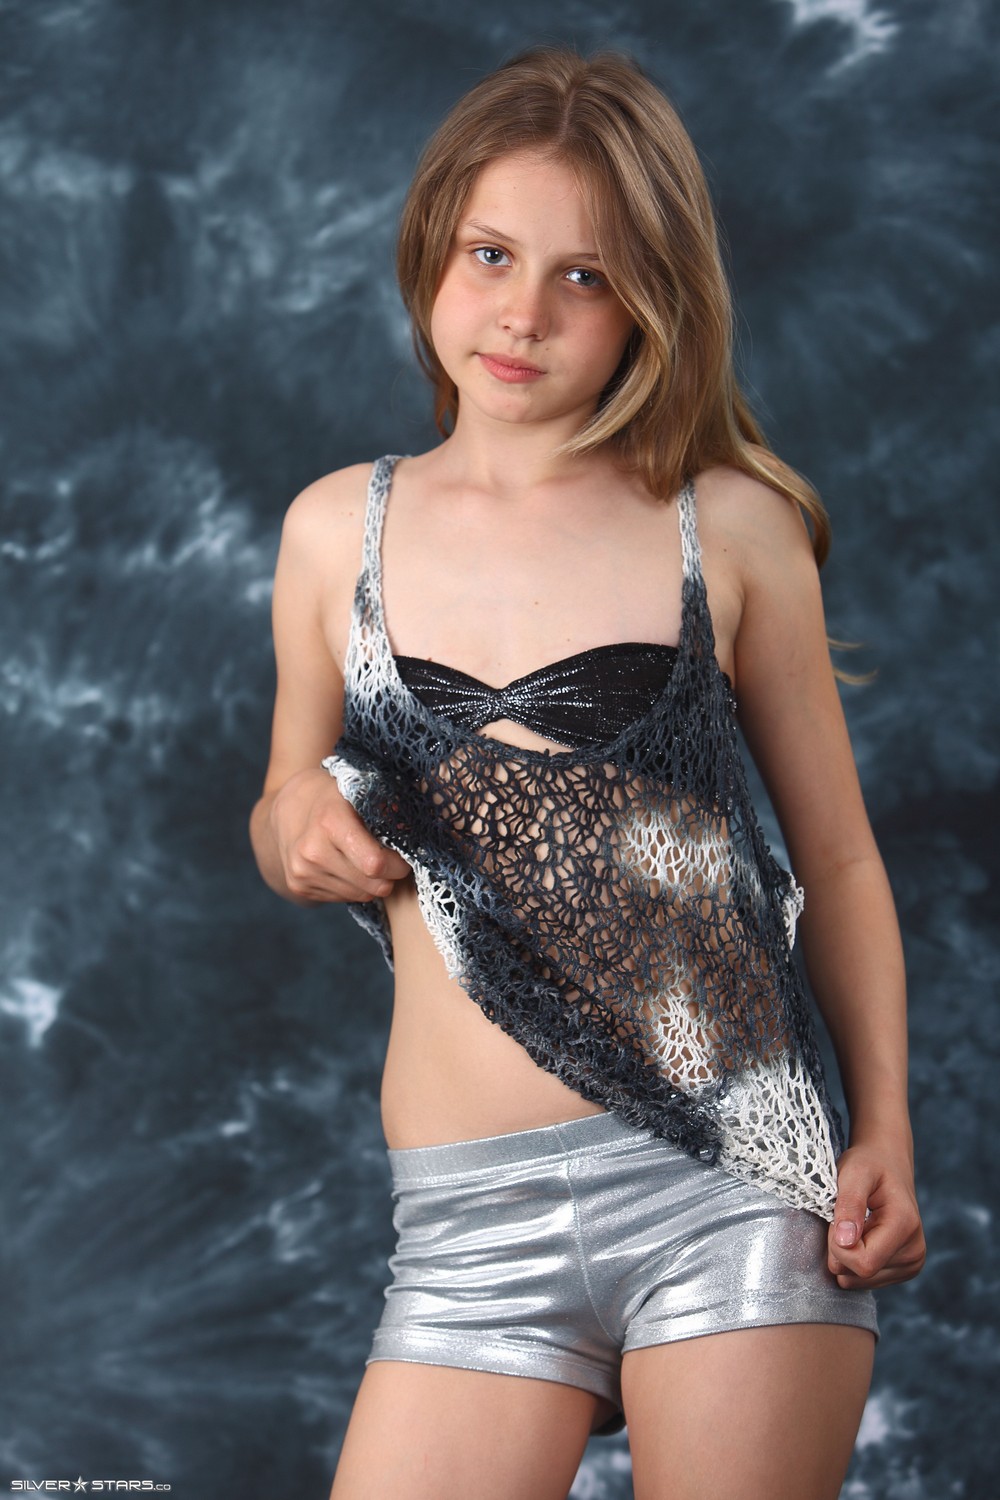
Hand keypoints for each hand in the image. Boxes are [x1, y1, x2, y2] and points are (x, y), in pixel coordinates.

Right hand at [269, 767, 410, 903]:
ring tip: (367, 861)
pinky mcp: (298, 886)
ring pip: (360, 895)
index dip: (398, 865)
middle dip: (390, 876)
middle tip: (393, 861)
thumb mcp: (358, 791)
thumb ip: (387, 809)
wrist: (285, 809)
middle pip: (372, 885)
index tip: (404, 856)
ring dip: (372, 883)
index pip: (375, 864)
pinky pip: (344, 898)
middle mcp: (312, 850)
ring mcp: (303, 872)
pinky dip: (354, 886)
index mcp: (330, 821)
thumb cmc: (332, 797)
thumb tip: (411, 833)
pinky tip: (348, 866)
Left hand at [827, 1140, 925, 1288]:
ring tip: (855, 1227)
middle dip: (840, 1250)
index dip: (839, 1246)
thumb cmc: (868, 1165)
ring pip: (860, 1281)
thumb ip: (849, 1204)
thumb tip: (844, 1241)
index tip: (835, 1220)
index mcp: (906, 1226)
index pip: (864, 1263)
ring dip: (846, 1256)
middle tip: (844, 1220)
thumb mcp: (854, 1172)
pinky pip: (865, 1280)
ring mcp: (912, 1263)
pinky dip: (854, 1261)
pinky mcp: (903, 1270)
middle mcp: (915, 1251)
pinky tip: (861, 1238)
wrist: (888, 1164)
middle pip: (861, 1274)